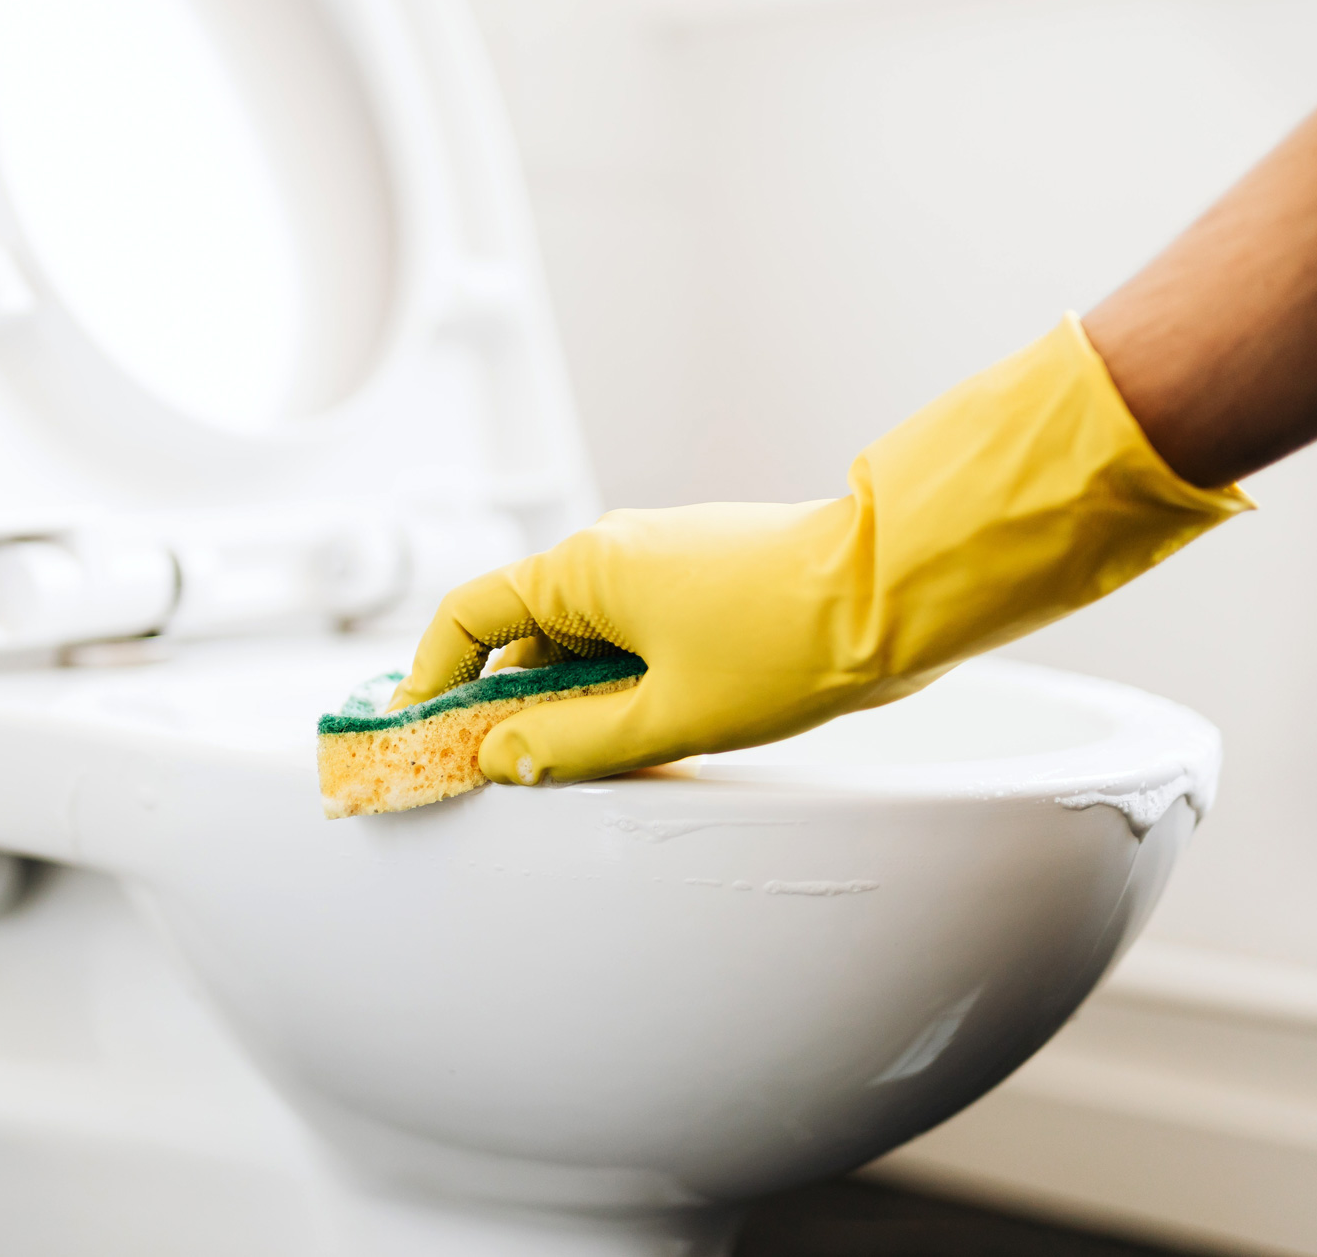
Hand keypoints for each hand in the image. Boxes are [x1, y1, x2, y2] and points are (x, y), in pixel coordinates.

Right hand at [388, 318, 1248, 785]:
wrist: (897, 592)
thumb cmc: (787, 642)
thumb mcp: (667, 715)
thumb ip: (571, 742)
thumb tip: (501, 755)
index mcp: (585, 568)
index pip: (469, 614)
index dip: (432, 673)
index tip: (419, 726)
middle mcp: (612, 551)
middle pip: (522, 629)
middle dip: (505, 698)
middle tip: (501, 766)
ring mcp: (659, 559)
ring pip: (581, 635)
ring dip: (570, 693)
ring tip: (587, 758)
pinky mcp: (700, 576)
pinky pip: (630, 629)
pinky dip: (616, 676)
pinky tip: (643, 725)